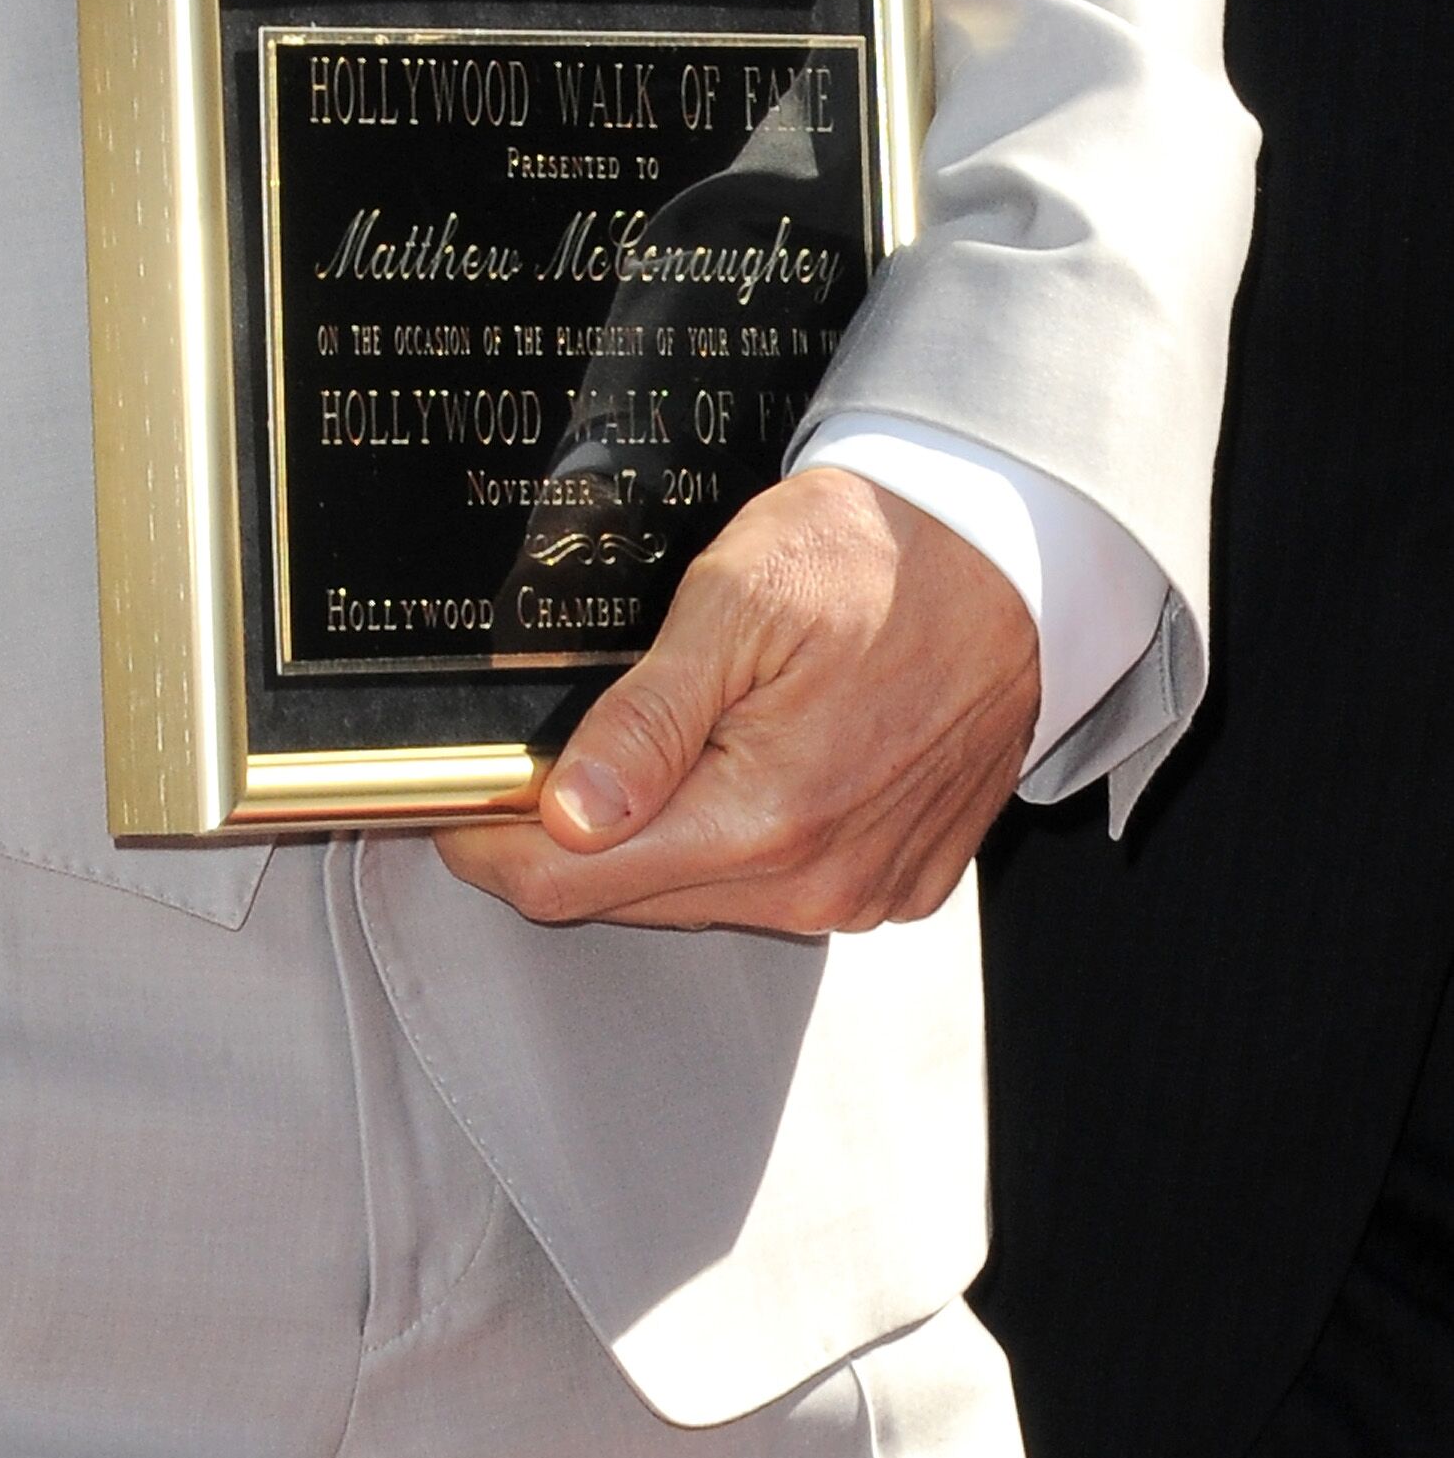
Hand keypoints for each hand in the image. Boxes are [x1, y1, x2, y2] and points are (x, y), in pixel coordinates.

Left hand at [434, 469, 1039, 937]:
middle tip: (531, 757)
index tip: (450, 800)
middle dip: (558, 839)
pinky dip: (727, 843)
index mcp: (766, 818)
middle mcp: (819, 881)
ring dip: (647, 839)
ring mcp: (862, 892)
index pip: (568, 881)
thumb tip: (569, 812)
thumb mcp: (735, 600)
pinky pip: (772, 891)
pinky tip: (732, 765)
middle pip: (623, 901)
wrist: (1008, 559)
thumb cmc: (876, 557)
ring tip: (641, 747)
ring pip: (695, 900)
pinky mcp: (894, 884)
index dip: (486, 843)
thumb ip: (646, 717)